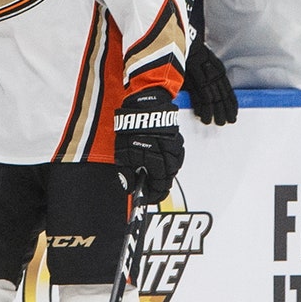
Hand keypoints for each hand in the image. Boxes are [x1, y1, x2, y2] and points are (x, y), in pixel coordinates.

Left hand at [114, 88, 183, 202]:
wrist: (146, 103)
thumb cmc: (132, 126)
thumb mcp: (123, 151)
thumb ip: (126, 171)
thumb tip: (129, 187)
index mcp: (156, 161)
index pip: (159, 187)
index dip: (153, 195)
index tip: (147, 198)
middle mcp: (170, 156)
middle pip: (168, 179)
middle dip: (158, 185)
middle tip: (149, 188)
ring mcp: (175, 147)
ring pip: (173, 168)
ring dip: (164, 174)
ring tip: (153, 174)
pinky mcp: (177, 139)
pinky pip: (175, 156)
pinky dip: (168, 162)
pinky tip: (160, 160)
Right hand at [184, 40, 237, 124]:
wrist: (181, 39)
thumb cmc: (189, 52)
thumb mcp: (203, 65)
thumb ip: (205, 79)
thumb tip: (204, 94)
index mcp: (218, 70)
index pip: (228, 90)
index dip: (232, 103)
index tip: (234, 115)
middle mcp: (214, 73)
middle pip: (222, 96)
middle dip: (225, 110)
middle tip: (227, 122)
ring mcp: (204, 75)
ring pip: (213, 97)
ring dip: (214, 111)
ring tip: (215, 122)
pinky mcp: (193, 77)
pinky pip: (200, 95)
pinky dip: (202, 107)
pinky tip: (202, 115)